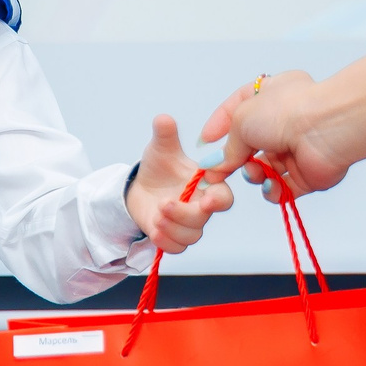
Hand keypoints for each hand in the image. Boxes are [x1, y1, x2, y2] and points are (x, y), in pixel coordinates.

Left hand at [124, 115, 235, 254]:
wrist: (142, 189)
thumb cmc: (160, 168)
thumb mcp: (161, 149)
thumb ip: (166, 135)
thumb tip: (163, 118)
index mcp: (206, 186)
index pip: (223, 197)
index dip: (218, 200)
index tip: (206, 199)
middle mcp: (201, 207)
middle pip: (204, 218)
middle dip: (184, 214)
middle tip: (164, 204)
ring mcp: (189, 224)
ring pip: (191, 236)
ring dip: (172, 227)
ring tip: (156, 215)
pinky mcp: (174, 237)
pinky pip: (177, 247)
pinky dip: (165, 241)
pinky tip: (154, 229)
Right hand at [199, 71, 352, 201]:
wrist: (326, 129)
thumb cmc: (286, 111)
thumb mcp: (241, 122)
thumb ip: (226, 148)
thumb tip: (214, 166)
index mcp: (271, 94)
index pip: (239, 108)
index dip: (220, 124)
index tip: (206, 142)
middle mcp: (286, 120)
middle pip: (251, 145)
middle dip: (234, 159)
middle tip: (218, 173)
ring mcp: (297, 147)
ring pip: (264, 169)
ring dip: (254, 174)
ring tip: (255, 172)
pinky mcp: (308, 173)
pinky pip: (282, 188)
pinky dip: (273, 190)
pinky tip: (272, 185)